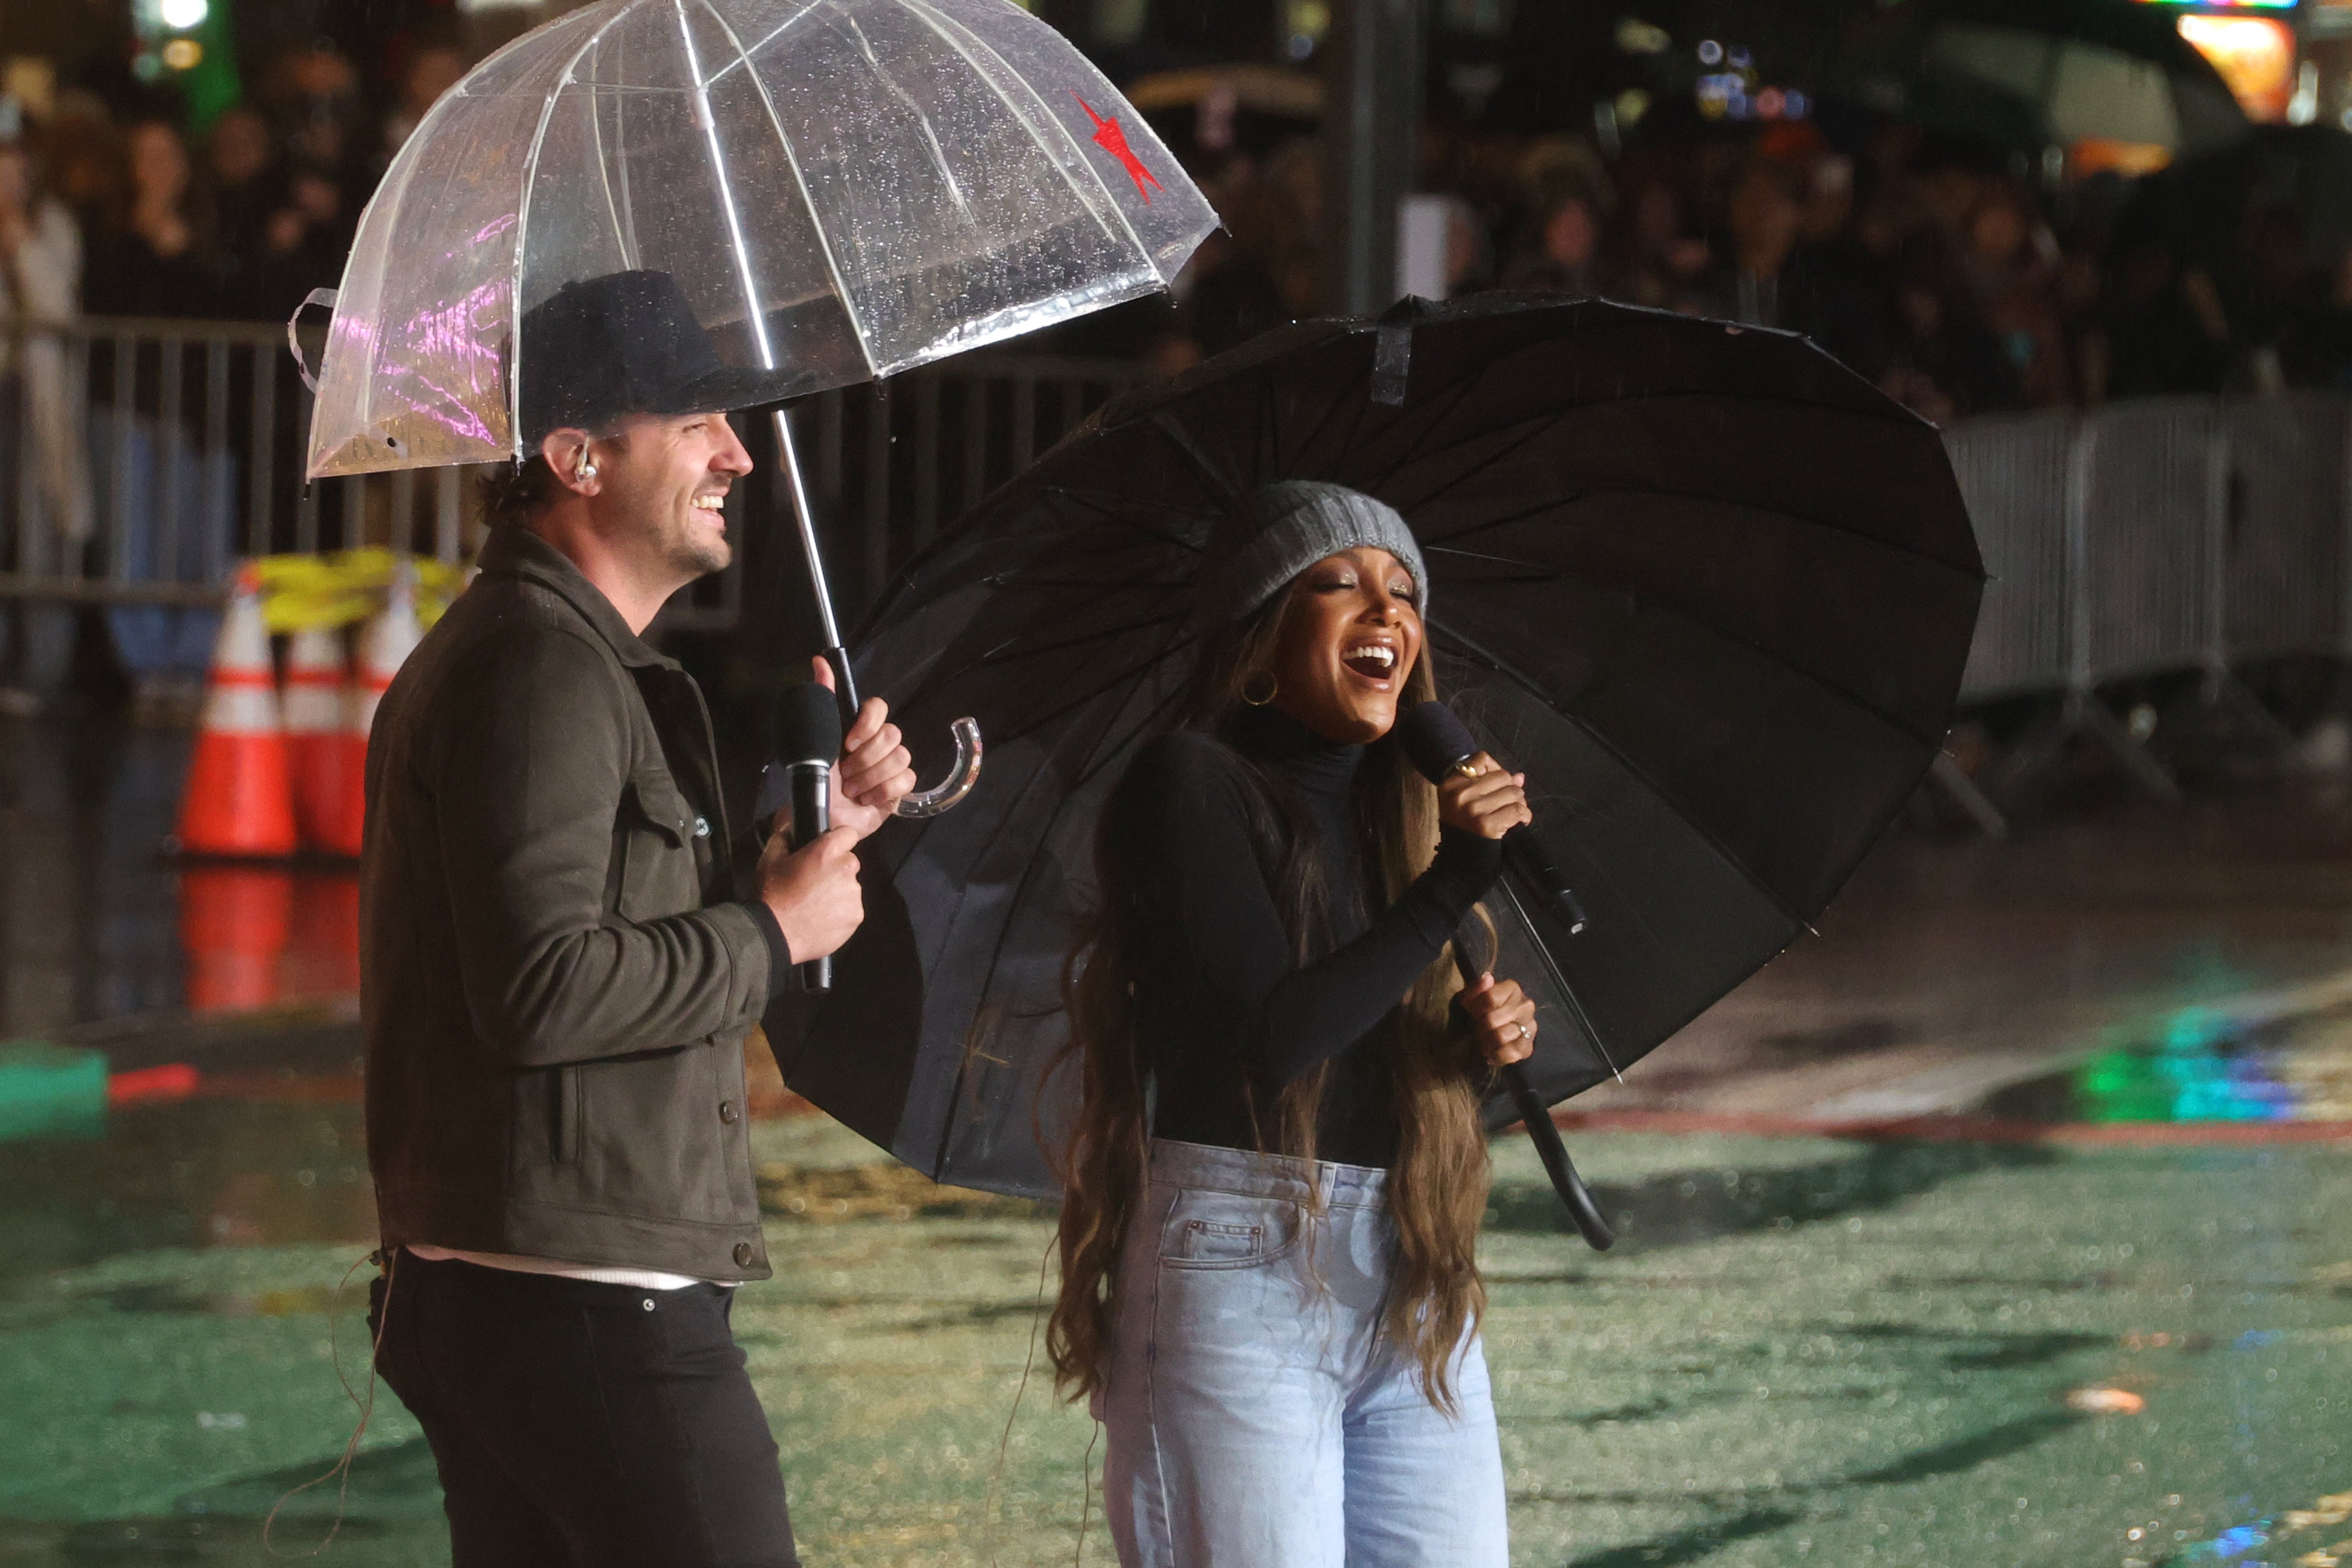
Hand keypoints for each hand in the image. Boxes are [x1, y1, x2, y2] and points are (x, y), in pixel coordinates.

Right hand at [757, 822, 862, 962]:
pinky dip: (840, 912)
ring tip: (816, 903)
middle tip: (814, 882)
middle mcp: (846, 870)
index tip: (827, 851)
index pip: (849, 834)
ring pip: (850, 887)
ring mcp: (853, 895)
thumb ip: (784, 838)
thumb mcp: (770, 859)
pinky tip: (821, 917)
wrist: (775, 933)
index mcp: (828, 851)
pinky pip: (851, 908)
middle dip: (836, 869)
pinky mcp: (856, 916)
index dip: (838, 841)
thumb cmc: (772, 895)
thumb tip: (790, 831)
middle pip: (849, 862)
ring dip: (838, 891)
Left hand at [811, 656, 914, 840]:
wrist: (821, 818)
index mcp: (858, 729)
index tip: (849, 743)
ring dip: (870, 778)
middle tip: (845, 774)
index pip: (878, 707)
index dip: (868, 723)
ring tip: (852, 790)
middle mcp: (877, 744)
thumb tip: (819, 661)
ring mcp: (891, 766)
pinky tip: (866, 800)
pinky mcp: (899, 790)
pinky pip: (906, 780)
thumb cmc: (817, 780)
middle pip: (892, 734)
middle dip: (865, 759)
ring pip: (900, 757)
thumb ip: (822, 699)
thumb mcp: (815, 738)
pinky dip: (882, 792)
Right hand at [1436, 752, 1530, 840]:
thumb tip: (1520, 777)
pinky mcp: (1487, 825)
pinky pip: (1518, 811)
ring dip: (1519, 803)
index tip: (1496, 785)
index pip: (1481, 759)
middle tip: (1507, 803)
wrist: (1458, 861)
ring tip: (1512, 813)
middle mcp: (1461, 794)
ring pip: (1514, 793)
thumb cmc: (1463, 828)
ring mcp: (1474, 809)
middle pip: (1503, 776)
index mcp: (1451, 784)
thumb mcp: (1465, 801)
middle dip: (1511, 789)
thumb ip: (1491, 783)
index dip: (1495, 770)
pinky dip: (1524, 816)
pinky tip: (1520, 821)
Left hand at [1460, 973, 1535, 1068]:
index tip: (1471, 1014)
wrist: (1490, 1035)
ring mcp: (1530, 1026)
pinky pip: (1509, 1053)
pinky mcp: (1528, 1047)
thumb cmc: (1478, 1013)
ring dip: (1486, 1042)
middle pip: (1492, 1019)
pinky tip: (1490, 1053)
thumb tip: (1487, 978)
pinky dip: (1496, 1056)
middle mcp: (1525, 1005)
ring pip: (1501, 1036)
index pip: (1490, 998)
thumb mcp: (1470, 998)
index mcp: (1512, 989)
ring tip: (1482, 1042)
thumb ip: (1475, 989)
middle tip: (1476, 1030)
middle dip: (1479, 1027)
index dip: (1475, 1009)